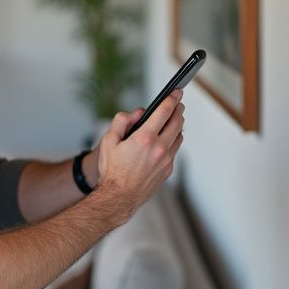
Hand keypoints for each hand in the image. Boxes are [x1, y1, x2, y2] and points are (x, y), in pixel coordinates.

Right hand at [95, 91, 184, 221]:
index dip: (172, 98)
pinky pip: (175, 150)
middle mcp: (159, 148)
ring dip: (177, 125)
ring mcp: (166, 160)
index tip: (177, 91)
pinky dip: (173, 141)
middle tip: (177, 103)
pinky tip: (167, 139)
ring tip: (173, 119)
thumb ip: (122, 121)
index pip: (165, 111)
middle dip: (179, 109)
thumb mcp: (108, 141)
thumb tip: (138, 113)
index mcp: (145, 138)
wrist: (119, 197)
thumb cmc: (112, 170)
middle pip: (177, 122)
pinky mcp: (168, 170)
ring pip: (179, 136)